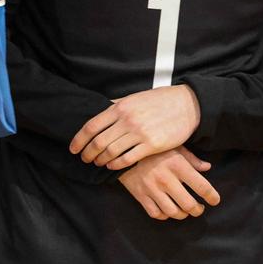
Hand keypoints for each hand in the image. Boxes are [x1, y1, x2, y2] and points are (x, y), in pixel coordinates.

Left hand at [71, 84, 200, 168]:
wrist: (188, 105)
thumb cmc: (161, 101)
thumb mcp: (136, 97)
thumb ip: (118, 105)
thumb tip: (101, 109)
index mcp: (121, 107)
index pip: (91, 126)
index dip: (79, 140)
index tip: (74, 149)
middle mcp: (127, 120)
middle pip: (98, 142)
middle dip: (88, 153)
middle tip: (85, 159)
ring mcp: (139, 133)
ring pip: (110, 152)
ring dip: (101, 160)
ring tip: (99, 163)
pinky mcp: (152, 145)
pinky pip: (127, 159)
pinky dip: (116, 165)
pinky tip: (113, 166)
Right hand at [118, 146, 219, 219]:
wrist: (124, 151)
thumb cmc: (154, 148)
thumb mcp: (175, 147)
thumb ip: (192, 159)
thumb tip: (207, 168)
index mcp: (178, 165)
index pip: (201, 186)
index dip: (211, 196)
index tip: (215, 200)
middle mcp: (166, 179)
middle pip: (188, 204)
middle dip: (197, 210)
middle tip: (199, 209)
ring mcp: (152, 189)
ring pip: (172, 212)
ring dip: (182, 215)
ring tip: (186, 211)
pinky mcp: (140, 196)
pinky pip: (155, 213)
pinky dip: (164, 216)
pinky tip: (168, 211)